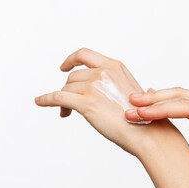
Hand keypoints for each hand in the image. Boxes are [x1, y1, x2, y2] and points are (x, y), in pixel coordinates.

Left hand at [34, 48, 171, 156]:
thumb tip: (98, 90)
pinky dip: (46, 99)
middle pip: (73, 77)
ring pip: (66, 89)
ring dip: (63, 101)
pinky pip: (58, 98)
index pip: (84, 54)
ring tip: (67, 113)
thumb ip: (112, 83)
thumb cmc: (141, 117)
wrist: (147, 133)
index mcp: (114, 66)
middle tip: (69, 106)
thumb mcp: (129, 89)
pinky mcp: (87, 103)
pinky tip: (40, 102)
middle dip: (68, 90)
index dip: (71, 60)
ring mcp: (95, 86)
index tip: (64, 68)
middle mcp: (103, 72)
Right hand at [125, 87, 188, 178]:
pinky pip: (184, 98)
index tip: (142, 113)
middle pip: (181, 96)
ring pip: (181, 94)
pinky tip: (153, 98)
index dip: (163, 109)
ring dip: (157, 97)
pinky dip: (166, 98)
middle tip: (131, 103)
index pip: (188, 108)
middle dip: (154, 99)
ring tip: (136, 101)